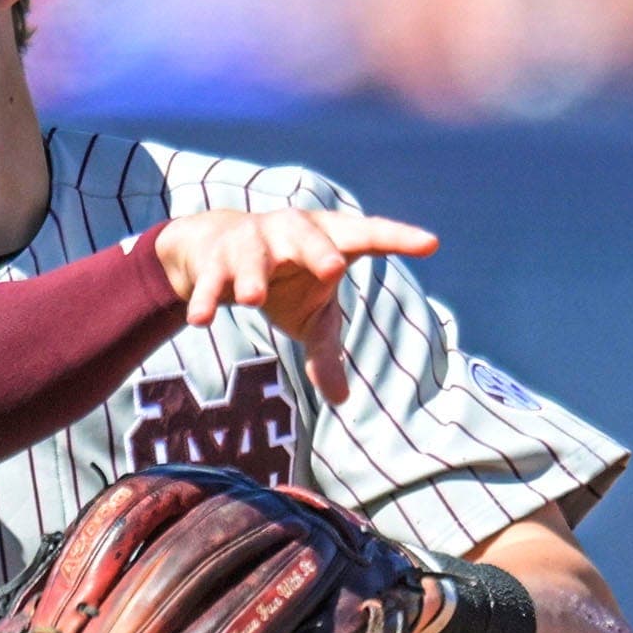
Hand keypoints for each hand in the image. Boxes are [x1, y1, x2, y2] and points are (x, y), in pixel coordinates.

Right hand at [151, 209, 437, 403]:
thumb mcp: (311, 318)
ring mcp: (251, 242)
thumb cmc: (285, 282)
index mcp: (328, 239)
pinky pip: (211, 282)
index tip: (431, 244)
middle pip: (309, 238)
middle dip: (318, 251)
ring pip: (253, 257)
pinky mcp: (215, 259)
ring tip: (252, 300)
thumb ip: (326, 352)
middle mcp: (291, 232)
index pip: (368, 236)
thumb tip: (342, 399)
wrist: (217, 249)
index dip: (398, 239)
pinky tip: (201, 322)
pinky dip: (205, 300)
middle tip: (332, 269)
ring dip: (252, 277)